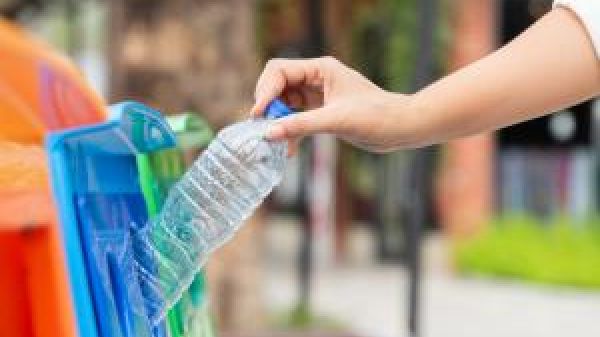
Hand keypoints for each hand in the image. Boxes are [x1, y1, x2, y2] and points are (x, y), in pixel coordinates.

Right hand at [252, 56, 410, 153]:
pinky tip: (290, 149)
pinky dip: (290, 131)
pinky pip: (297, 117)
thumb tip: (269, 133)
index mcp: (321, 69)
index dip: (264, 91)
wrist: (401, 128)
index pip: (279, 71)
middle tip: (264, 129)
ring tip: (277, 143)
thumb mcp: (336, 121)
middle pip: (278, 86)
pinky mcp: (322, 111)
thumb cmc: (377, 116)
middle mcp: (317, 78)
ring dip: (278, 121)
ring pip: (285, 104)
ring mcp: (319, 94)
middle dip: (269, 107)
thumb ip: (301, 125)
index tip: (258, 115)